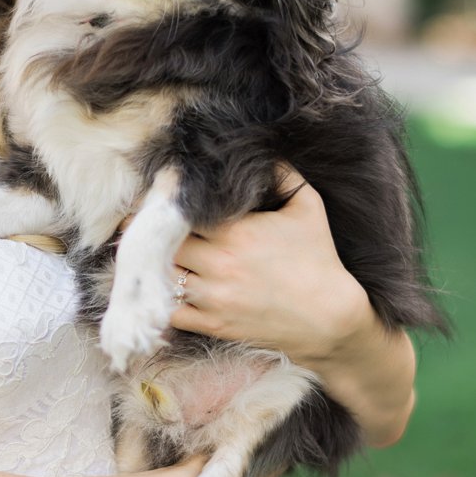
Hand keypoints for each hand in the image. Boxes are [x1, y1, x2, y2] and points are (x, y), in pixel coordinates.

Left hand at [169, 166, 370, 364]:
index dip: (166, 205)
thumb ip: (282, 173)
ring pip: (163, 276)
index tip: (158, 199)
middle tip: (145, 226)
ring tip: (150, 256)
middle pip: (164, 244)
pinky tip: (166, 290)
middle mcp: (218, 264)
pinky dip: (164, 300)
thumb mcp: (307, 206)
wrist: (330, 317)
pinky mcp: (214, 324)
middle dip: (153, 234)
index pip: (179, 212)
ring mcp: (214, 297)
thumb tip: (262, 151)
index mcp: (235, 232)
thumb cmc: (319, 258)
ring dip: (156, 266)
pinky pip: (172, 312)